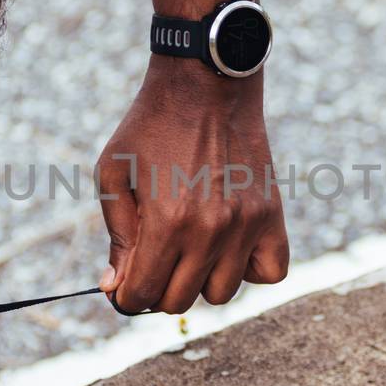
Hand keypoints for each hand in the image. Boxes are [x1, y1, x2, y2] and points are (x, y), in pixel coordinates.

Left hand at [97, 57, 289, 313]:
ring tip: (191, 250)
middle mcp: (210, 230)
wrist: (207, 84)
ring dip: (200, 280)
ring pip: (221, 294)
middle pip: (179, 301)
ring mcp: (246, 225)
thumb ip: (116, 234)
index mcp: (167, 221)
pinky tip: (229, 248)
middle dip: (157, 290)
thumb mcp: (114, 174)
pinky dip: (249, 270)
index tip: (125, 285)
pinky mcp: (271, 215)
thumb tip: (114, 286)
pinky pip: (270, 273)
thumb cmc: (151, 126)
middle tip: (154, 263)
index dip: (127, 296)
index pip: (142, 295)